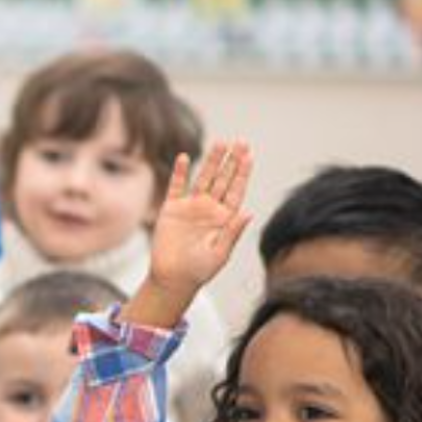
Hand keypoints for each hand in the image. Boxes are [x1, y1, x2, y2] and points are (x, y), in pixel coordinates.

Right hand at [147, 140, 252, 298]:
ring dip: (211, 161)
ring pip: (203, 178)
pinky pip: (176, 187)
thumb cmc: (199, 270)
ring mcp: (191, 207)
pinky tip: (184, 158)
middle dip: (232, 161)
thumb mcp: (220, 253)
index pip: (236, 190)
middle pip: (223, 179)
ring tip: (220, 144)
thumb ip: (233, 232)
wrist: (172, 279)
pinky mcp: (171, 210)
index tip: (249, 156)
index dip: (243, 173)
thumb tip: (248, 212)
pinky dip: (179, 172)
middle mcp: (210, 209)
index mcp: (225, 218)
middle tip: (240, 142)